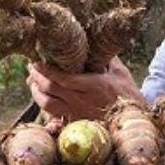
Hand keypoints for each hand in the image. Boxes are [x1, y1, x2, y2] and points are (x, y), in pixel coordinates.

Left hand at [26, 58, 143, 120]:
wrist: (133, 122)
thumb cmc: (128, 95)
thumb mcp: (120, 72)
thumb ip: (105, 58)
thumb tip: (93, 41)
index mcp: (93, 86)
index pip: (61, 78)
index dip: (45, 70)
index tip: (36, 61)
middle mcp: (82, 101)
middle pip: (50, 90)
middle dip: (36, 77)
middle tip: (31, 67)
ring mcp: (76, 114)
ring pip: (46, 105)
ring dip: (35, 92)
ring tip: (32, 81)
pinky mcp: (74, 122)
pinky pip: (52, 115)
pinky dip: (43, 105)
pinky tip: (42, 96)